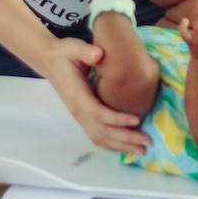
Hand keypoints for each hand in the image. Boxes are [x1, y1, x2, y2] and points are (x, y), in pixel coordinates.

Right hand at [41, 37, 149, 153]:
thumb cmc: (65, 54)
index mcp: (77, 96)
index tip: (137, 119)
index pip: (98, 113)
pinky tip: (126, 147)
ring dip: (121, 146)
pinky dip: (112, 144)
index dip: (117, 119)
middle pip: (102, 132)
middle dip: (125, 138)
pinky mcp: (83, 117)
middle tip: (148, 142)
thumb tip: (97, 54)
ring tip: (142, 150)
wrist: (50, 61)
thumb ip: (85, 51)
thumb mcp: (73, 48)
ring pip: (100, 138)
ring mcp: (80, 117)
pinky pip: (97, 136)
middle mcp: (78, 111)